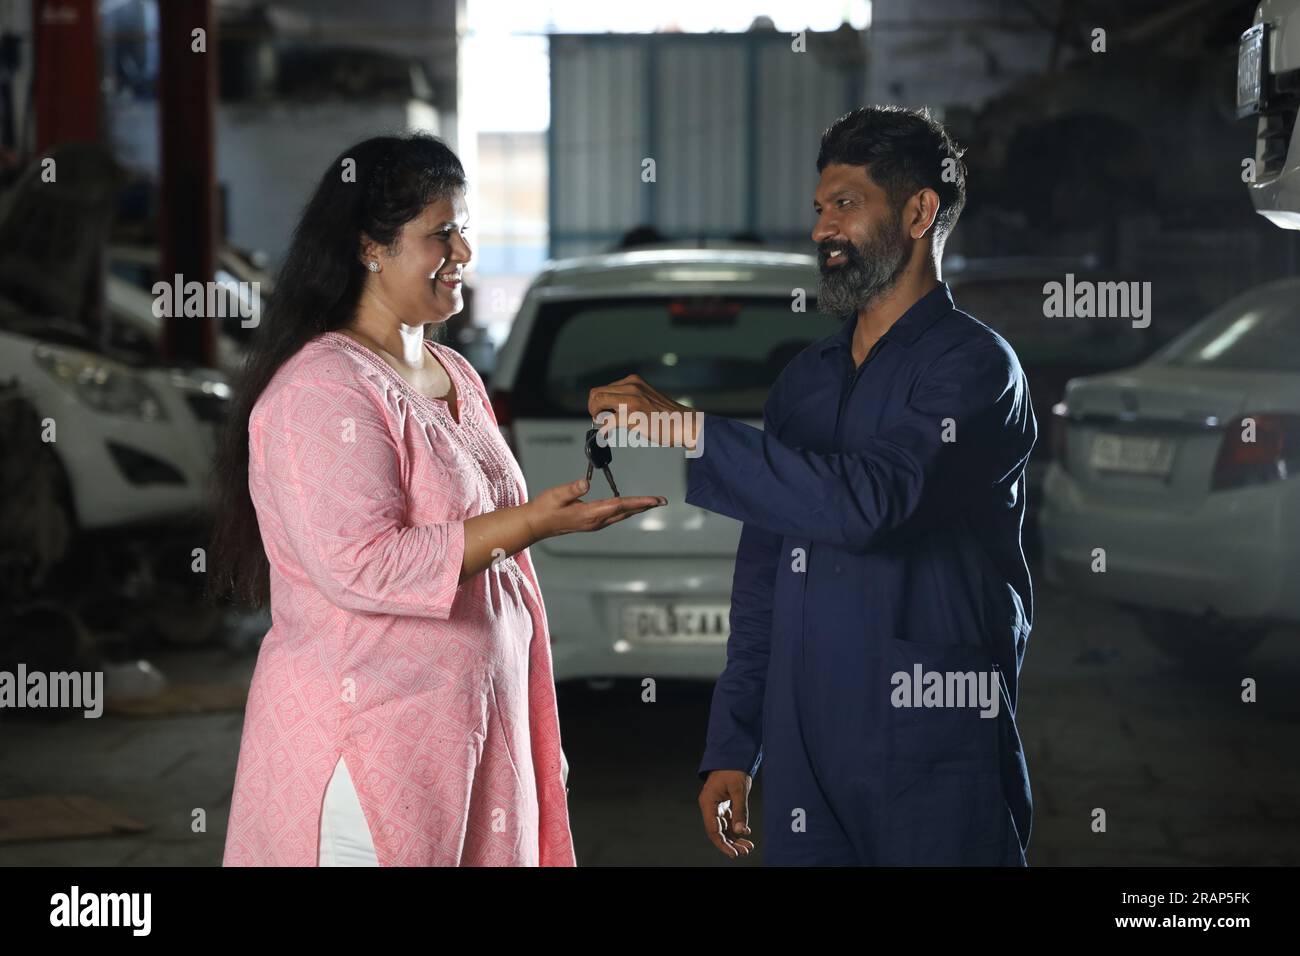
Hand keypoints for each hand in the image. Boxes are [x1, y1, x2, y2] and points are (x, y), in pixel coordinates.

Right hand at [526, 477, 664, 538]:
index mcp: (590, 514)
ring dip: (637, 508)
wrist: (535, 524)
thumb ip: (572, 489)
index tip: (654, 500)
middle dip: (645, 505)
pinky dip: (626, 510)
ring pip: (621, 515)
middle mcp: (595, 521)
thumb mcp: (556, 495)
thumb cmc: (544, 508)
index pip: (620, 505)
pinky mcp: (591, 523)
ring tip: (652, 503)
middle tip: (662, 501)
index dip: (639, 501)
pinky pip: (614, 517)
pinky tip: (630, 507)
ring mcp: (594, 524)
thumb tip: (587, 483)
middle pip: (626, 512)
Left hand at [587, 374, 700, 450]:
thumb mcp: (646, 398)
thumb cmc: (668, 416)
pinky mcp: (633, 416)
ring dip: (595, 416)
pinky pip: (608, 421)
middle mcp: (631, 387)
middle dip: (592, 408)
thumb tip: (610, 410)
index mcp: (633, 382)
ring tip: (603, 426)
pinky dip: (603, 429)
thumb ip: (629, 399)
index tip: (600, 413)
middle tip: (598, 420)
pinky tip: (604, 435)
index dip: (597, 402)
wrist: (684, 424)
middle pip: (596, 393)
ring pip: (598, 403)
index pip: (603, 388)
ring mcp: (631, 400)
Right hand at [699, 770, 754, 858]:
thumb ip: (740, 811)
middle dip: (730, 843)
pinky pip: (728, 820)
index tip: (734, 853)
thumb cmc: (733, 769)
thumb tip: (741, 831)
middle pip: (718, 831)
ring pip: (724, 827)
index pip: (713, 829)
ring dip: (735, 837)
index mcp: (708, 802)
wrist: (733, 754)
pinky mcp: (723, 804)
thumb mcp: (739, 790)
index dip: (723, 843)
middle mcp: (709, 806)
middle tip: (744, 852)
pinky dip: (736, 827)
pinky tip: (746, 833)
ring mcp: (716, 805)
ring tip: (747, 846)